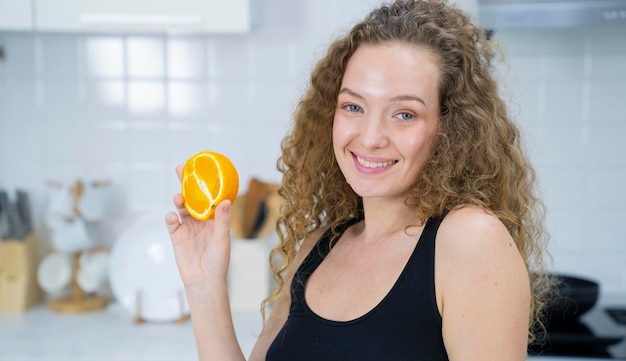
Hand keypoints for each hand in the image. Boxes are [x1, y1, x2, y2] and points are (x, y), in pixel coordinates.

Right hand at [165, 165, 231, 289]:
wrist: (204, 282)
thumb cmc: (219, 262)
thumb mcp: (223, 240)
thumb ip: (223, 221)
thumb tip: (226, 201)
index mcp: (215, 218)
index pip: (211, 196)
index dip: (206, 182)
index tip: (203, 167)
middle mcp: (201, 220)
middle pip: (193, 196)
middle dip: (186, 182)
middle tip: (181, 168)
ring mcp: (188, 227)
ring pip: (181, 207)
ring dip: (179, 200)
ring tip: (178, 198)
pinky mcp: (177, 236)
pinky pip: (171, 223)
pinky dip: (170, 217)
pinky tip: (172, 216)